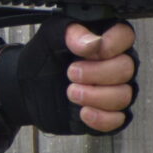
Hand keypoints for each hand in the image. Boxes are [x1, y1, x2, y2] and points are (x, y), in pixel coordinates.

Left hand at [0, 17, 138, 135]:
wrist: (26, 87)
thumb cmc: (42, 59)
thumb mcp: (50, 38)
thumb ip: (71, 32)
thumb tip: (92, 42)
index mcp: (104, 41)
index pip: (125, 35)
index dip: (111, 44)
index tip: (88, 51)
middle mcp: (115, 64)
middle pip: (126, 68)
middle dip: (98, 73)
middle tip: (72, 72)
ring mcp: (114, 90)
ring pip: (124, 95)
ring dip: (96, 96)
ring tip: (72, 91)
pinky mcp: (107, 113)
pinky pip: (118, 119)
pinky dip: (101, 118)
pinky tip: (84, 111)